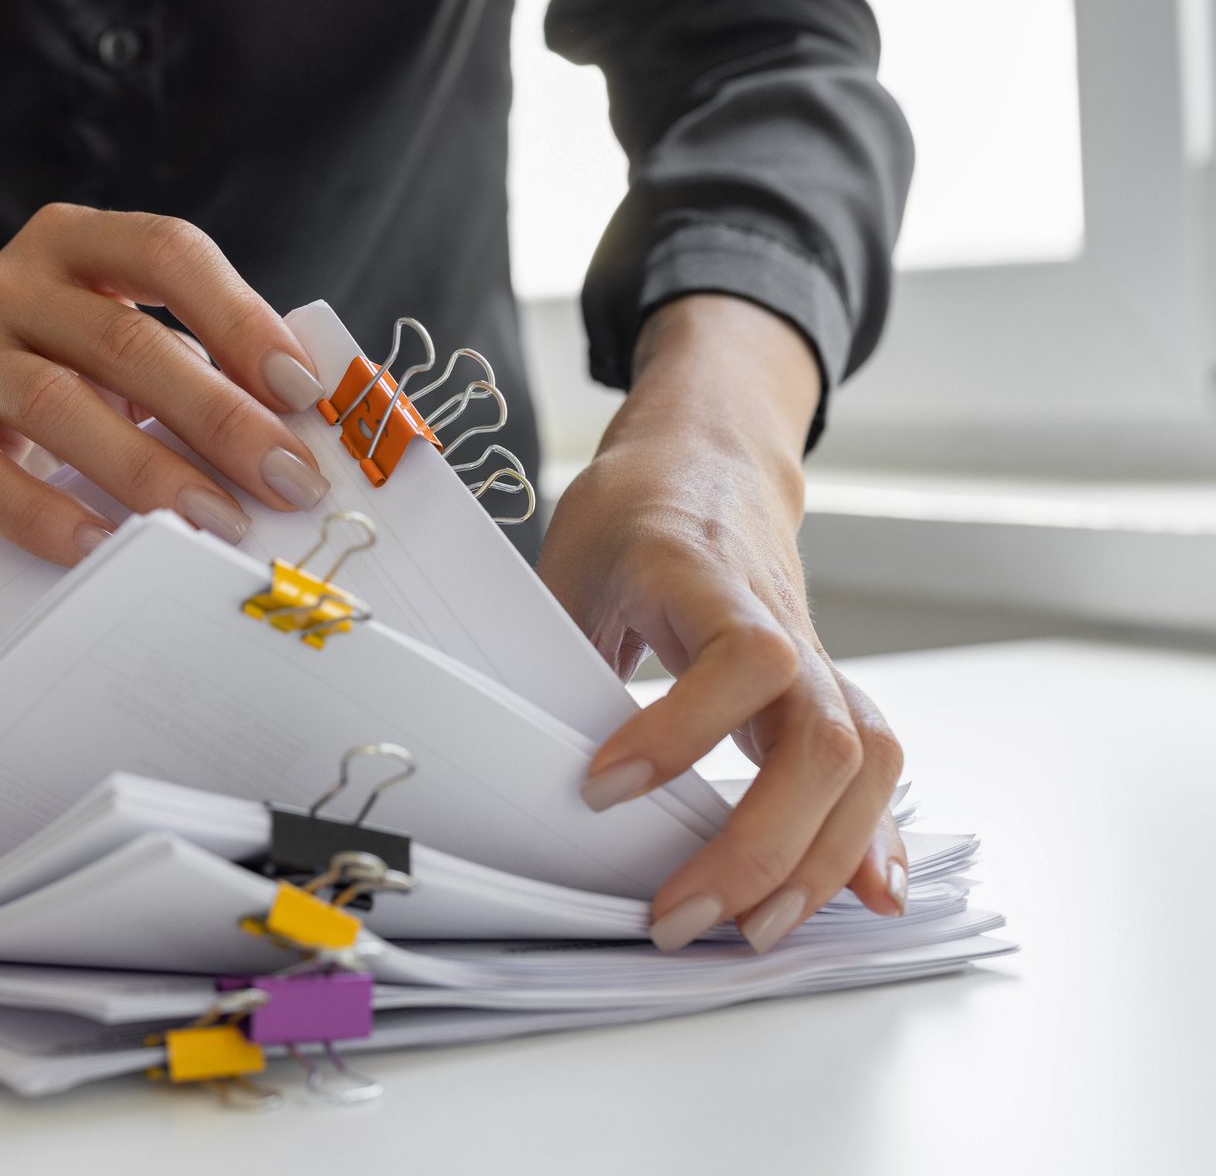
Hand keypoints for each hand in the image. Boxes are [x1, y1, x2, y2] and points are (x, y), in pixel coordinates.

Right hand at [0, 203, 330, 562]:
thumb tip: (310, 432)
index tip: (304, 391)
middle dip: (219, 416)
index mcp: (76, 242)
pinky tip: (108, 549)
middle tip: (290, 480)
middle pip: (122, 339)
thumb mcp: (133, 344)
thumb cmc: (72, 377)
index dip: (240, 318)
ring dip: (150, 471)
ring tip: (221, 524)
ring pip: (58, 405)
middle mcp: (11, 286)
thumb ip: (209, 364)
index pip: (168, 252)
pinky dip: (52, 518)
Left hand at [538, 295, 907, 953]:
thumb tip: (518, 766)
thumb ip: (553, 654)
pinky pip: (873, 770)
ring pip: (864, 764)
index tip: (600, 790)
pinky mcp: (827, 694)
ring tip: (753, 932)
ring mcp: (817, 661)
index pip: (741, 655)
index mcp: (705, 576)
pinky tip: (864, 899)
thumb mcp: (569, 560)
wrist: (709, 460)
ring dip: (818, 861)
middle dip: (758, 846)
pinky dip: (870, 840)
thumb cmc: (635, 511)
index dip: (681, 730)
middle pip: (822, 737)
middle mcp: (782, 621)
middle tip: (677, 915)